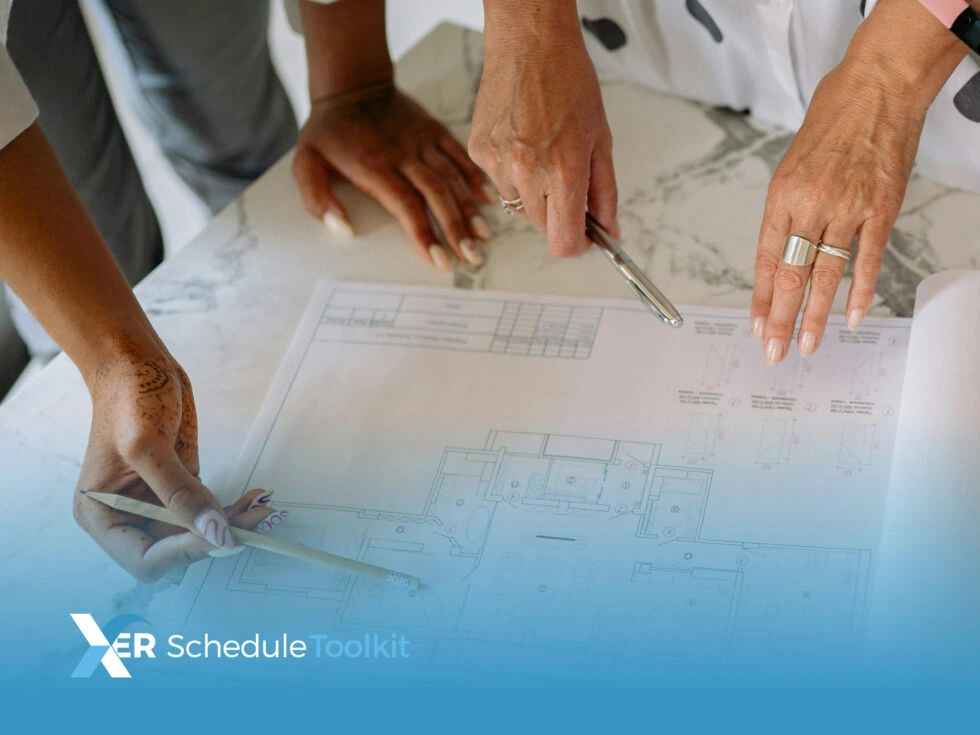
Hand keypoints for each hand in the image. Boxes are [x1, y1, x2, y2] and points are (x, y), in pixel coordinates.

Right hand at [73, 343, 276, 581]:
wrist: (138, 365)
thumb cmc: (128, 398)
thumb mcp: (149, 447)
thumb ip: (181, 494)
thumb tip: (214, 532)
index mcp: (101, 514)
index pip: (145, 558)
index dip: (184, 553)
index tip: (220, 536)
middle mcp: (127, 516)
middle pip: (176, 551)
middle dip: (214, 540)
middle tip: (253, 524)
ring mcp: (156, 504)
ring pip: (198, 534)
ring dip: (231, 526)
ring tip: (260, 509)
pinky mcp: (181, 488)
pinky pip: (208, 512)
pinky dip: (232, 510)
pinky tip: (253, 499)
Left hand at [292, 83, 491, 270]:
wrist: (351, 84)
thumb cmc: (329, 131)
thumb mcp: (305, 163)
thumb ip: (318, 198)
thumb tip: (343, 229)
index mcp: (375, 167)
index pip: (406, 206)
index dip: (424, 234)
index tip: (440, 261)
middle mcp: (404, 155)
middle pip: (437, 195)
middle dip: (457, 229)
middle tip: (472, 258)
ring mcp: (422, 141)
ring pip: (452, 177)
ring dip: (470, 209)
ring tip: (483, 237)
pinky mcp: (434, 130)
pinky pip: (459, 154)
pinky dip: (475, 177)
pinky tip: (488, 200)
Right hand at [469, 1, 618, 256]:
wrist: (529, 43)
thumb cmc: (568, 80)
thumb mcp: (601, 139)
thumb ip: (605, 192)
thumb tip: (609, 228)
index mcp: (563, 173)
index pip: (564, 242)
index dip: (578, 244)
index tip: (585, 236)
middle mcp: (527, 174)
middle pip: (542, 227)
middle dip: (558, 213)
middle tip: (566, 179)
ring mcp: (498, 164)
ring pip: (519, 205)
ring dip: (533, 191)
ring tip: (541, 149)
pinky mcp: (479, 152)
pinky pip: (498, 181)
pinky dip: (512, 171)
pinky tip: (522, 139)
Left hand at [751, 0, 966, 363]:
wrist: (877, 88)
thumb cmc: (832, 119)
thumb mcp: (791, 164)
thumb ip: (787, 210)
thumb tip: (781, 249)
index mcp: (782, 195)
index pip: (764, 259)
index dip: (758, 297)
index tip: (754, 325)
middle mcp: (810, 205)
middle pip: (790, 274)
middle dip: (779, 319)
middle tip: (773, 350)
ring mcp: (847, 209)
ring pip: (826, 275)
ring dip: (816, 316)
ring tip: (807, 344)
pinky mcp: (881, 209)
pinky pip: (867, 260)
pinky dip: (860, 293)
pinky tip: (851, 318)